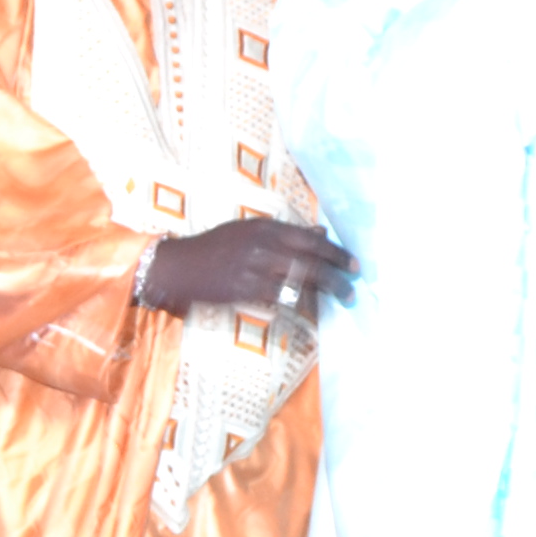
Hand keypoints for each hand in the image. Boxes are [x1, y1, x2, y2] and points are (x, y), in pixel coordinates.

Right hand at [140, 215, 359, 318]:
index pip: (310, 238)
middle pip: (311, 258)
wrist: (181, 265)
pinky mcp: (246, 288)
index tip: (352, 263)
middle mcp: (264, 244)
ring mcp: (255, 266)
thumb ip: (284, 233)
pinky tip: (314, 310)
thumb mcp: (249, 231)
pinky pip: (283, 297)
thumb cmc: (215, 248)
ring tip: (343, 297)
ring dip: (327, 289)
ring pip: (302, 278)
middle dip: (338, 271)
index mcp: (266, 227)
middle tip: (354, 283)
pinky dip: (302, 303)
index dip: (335, 251)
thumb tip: (320, 232)